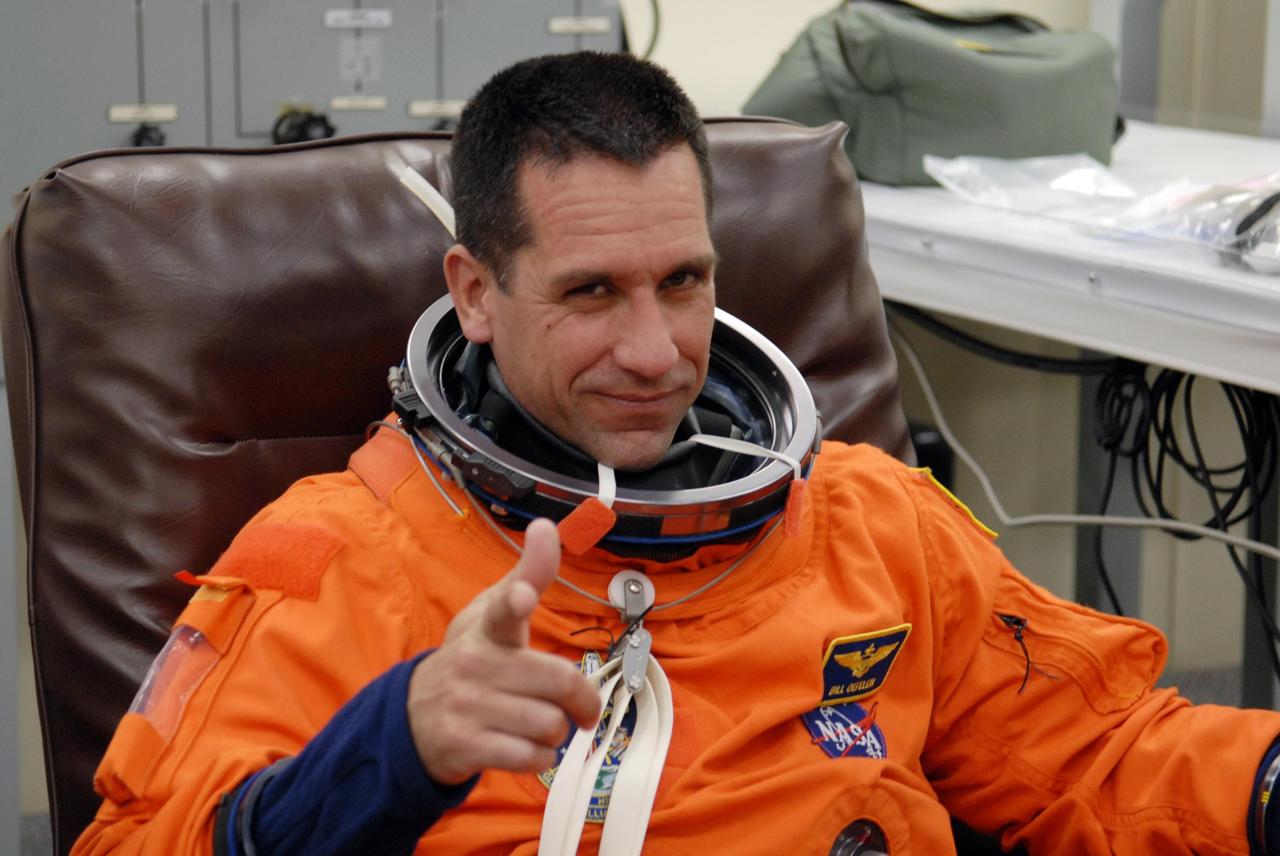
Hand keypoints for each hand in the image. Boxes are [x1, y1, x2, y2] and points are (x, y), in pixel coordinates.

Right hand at [407, 518, 600, 784]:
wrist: (411, 718)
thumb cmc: (472, 659)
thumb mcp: (491, 613)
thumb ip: (528, 574)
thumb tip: (545, 525)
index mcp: (487, 628)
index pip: (501, 608)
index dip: (515, 599)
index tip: (519, 596)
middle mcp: (475, 664)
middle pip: (561, 683)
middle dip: (582, 702)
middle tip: (580, 708)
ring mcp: (468, 706)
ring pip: (551, 725)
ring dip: (557, 732)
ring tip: (539, 723)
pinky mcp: (465, 746)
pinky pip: (533, 758)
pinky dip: (540, 758)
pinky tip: (525, 746)